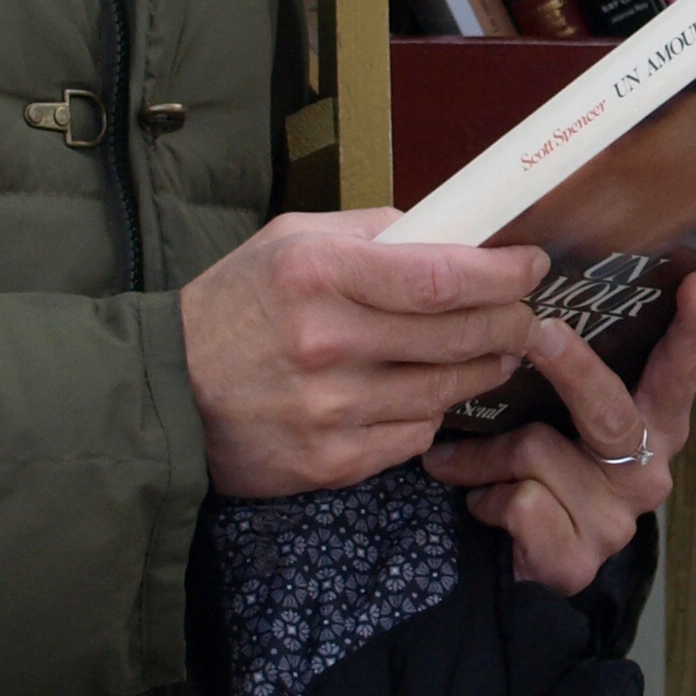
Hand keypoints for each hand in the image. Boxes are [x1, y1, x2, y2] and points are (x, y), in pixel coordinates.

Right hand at [178, 208, 547, 497]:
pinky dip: (432, 413)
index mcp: (317, 273)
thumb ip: (369, 233)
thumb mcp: (288, 240)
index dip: (500, 274)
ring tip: (498, 352)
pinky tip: (432, 394)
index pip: (440, 276)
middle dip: (509, 323)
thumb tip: (447, 233)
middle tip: (527, 315)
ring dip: (484, 370)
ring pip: (444, 390)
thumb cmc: (234, 305)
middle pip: (456, 336)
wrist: (164, 393)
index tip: (530, 266)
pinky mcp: (330, 462)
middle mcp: (326, 342)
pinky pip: (413, 435)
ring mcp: (330, 409)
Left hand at [428, 268, 695, 595]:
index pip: (680, 372)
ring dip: (484, 456)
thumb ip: (563, 378)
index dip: (694, 330)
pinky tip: (486, 507)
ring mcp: (616, 520)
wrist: (526, 567)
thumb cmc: (541, 472)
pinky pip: (518, 504)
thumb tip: (523, 306)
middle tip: (539, 331)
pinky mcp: (579, 559)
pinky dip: (484, 500)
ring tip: (462, 462)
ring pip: (535, 452)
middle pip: (609, 411)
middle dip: (572, 368)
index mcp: (653, 426)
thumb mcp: (559, 419)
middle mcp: (647, 470)